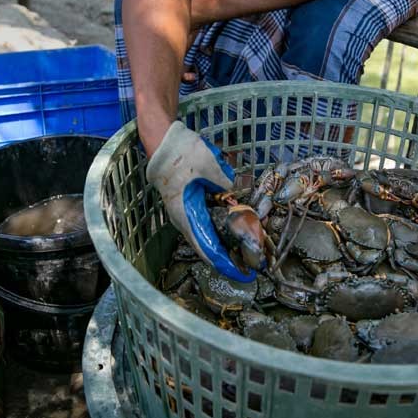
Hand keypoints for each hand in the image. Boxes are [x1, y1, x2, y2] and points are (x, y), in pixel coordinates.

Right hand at [145, 121, 254, 281]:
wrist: (163, 142)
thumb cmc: (182, 153)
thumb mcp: (209, 165)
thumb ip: (227, 184)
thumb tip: (242, 198)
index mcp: (186, 215)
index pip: (207, 248)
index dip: (226, 263)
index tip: (244, 274)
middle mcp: (184, 220)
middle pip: (208, 248)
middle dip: (230, 259)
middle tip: (253, 267)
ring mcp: (185, 214)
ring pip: (207, 238)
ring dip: (225, 248)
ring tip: (248, 255)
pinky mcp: (189, 207)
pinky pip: (206, 227)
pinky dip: (221, 234)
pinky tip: (236, 234)